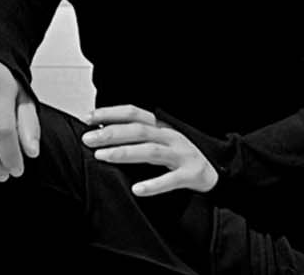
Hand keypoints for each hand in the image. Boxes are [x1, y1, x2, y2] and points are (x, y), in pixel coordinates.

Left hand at [81, 104, 217, 196]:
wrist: (216, 172)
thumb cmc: (180, 156)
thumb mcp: (160, 140)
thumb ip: (138, 136)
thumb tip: (103, 132)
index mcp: (161, 126)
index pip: (133, 113)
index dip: (110, 113)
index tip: (87, 118)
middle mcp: (170, 136)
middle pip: (138, 130)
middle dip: (111, 133)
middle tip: (88, 139)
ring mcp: (181, 154)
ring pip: (151, 151)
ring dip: (125, 153)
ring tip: (102, 156)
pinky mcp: (190, 175)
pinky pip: (170, 180)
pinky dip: (153, 185)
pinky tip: (137, 189)